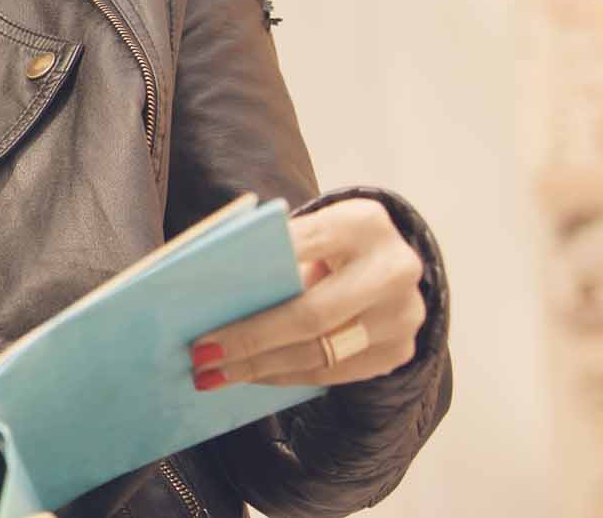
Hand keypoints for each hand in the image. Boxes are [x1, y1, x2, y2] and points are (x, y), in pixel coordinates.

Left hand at [189, 197, 426, 388]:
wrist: (388, 261)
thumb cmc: (329, 244)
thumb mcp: (309, 231)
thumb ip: (273, 251)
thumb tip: (207, 294)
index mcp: (363, 224)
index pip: (298, 247)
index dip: (249, 277)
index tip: (200, 304)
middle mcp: (394, 270)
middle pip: (312, 315)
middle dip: (250, 339)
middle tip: (200, 356)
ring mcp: (402, 315)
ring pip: (320, 353)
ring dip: (260, 368)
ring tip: (214, 376)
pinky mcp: (399, 350)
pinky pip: (333, 374)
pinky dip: (286, 376)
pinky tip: (251, 377)